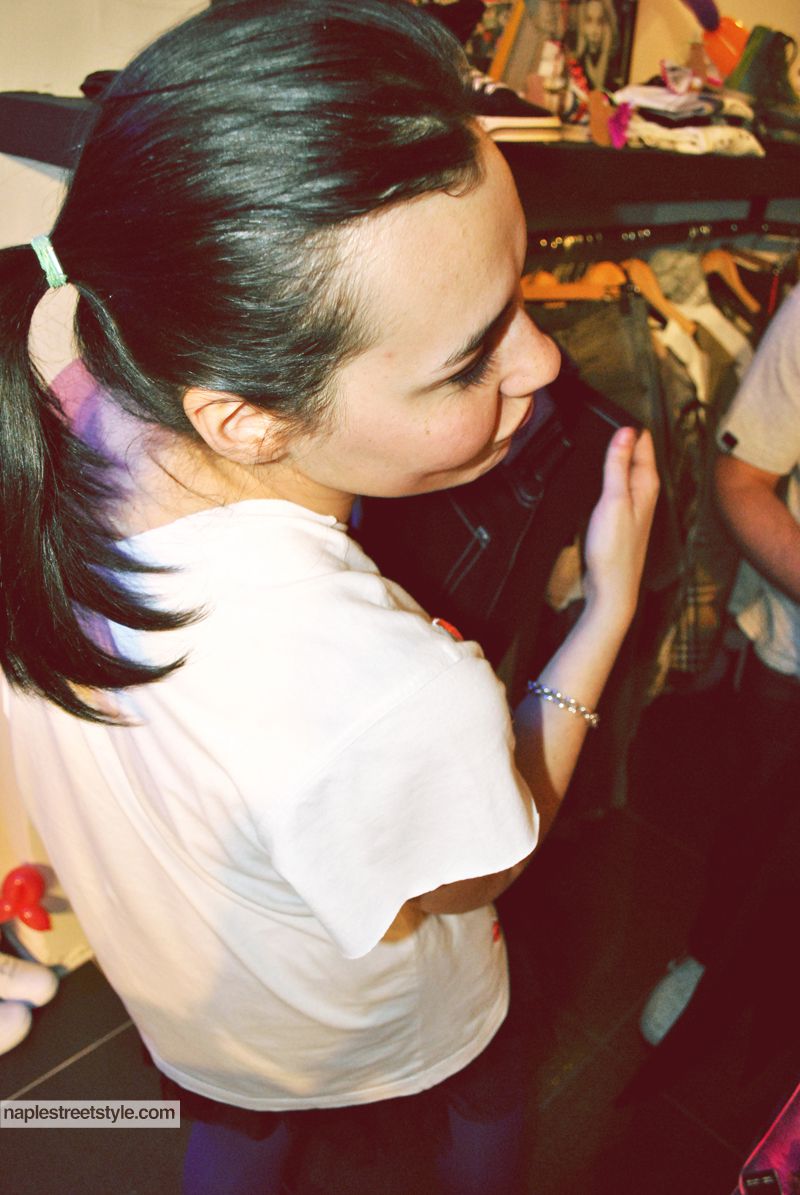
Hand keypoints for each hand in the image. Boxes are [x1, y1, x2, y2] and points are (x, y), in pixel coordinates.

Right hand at [582, 427, 658, 627]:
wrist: (612, 588)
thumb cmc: (614, 549)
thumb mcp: (613, 500)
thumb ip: (618, 465)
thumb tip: (625, 431)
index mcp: (646, 484)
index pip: (642, 443)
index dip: (629, 425)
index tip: (616, 407)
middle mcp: (644, 493)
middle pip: (635, 456)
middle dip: (625, 437)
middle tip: (608, 416)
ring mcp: (634, 506)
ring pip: (627, 472)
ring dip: (618, 456)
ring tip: (604, 438)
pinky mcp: (621, 518)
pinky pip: (619, 487)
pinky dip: (611, 476)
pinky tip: (600, 476)